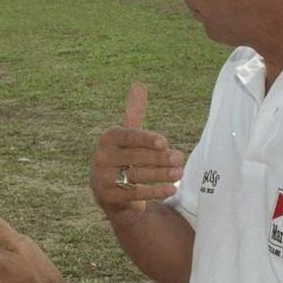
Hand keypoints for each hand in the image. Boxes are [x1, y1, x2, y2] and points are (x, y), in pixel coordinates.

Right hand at [90, 83, 185, 216]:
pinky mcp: (109, 196)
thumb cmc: (122, 155)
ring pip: (136, 176)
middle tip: (180, 158)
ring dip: (160, 175)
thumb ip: (134, 113)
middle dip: (159, 159)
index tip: (165, 142)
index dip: (146, 139)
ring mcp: (103, 178)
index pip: (128, 137)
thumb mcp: (126, 134)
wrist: (106, 187)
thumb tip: (138, 85)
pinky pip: (134, 194)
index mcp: (108, 139)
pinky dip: (154, 192)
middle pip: (135, 157)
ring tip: (179, 173)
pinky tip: (171, 189)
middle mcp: (102, 157)